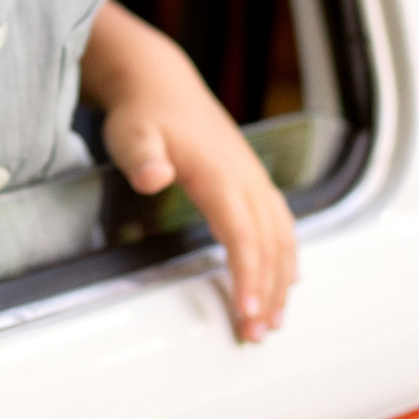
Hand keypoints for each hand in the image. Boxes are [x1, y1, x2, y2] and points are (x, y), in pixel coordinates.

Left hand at [82, 1, 297, 343]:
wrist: (160, 83)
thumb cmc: (143, 113)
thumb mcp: (131, 133)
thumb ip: (141, 158)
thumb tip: (154, 178)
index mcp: (220, 173)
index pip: (242, 233)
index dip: (247, 275)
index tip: (246, 311)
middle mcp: (245, 178)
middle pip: (268, 244)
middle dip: (266, 293)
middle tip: (255, 335)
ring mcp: (254, 179)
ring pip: (282, 237)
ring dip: (281, 282)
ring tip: (272, 322)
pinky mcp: (253, 181)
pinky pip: (281, 225)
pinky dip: (287, 259)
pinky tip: (285, 284)